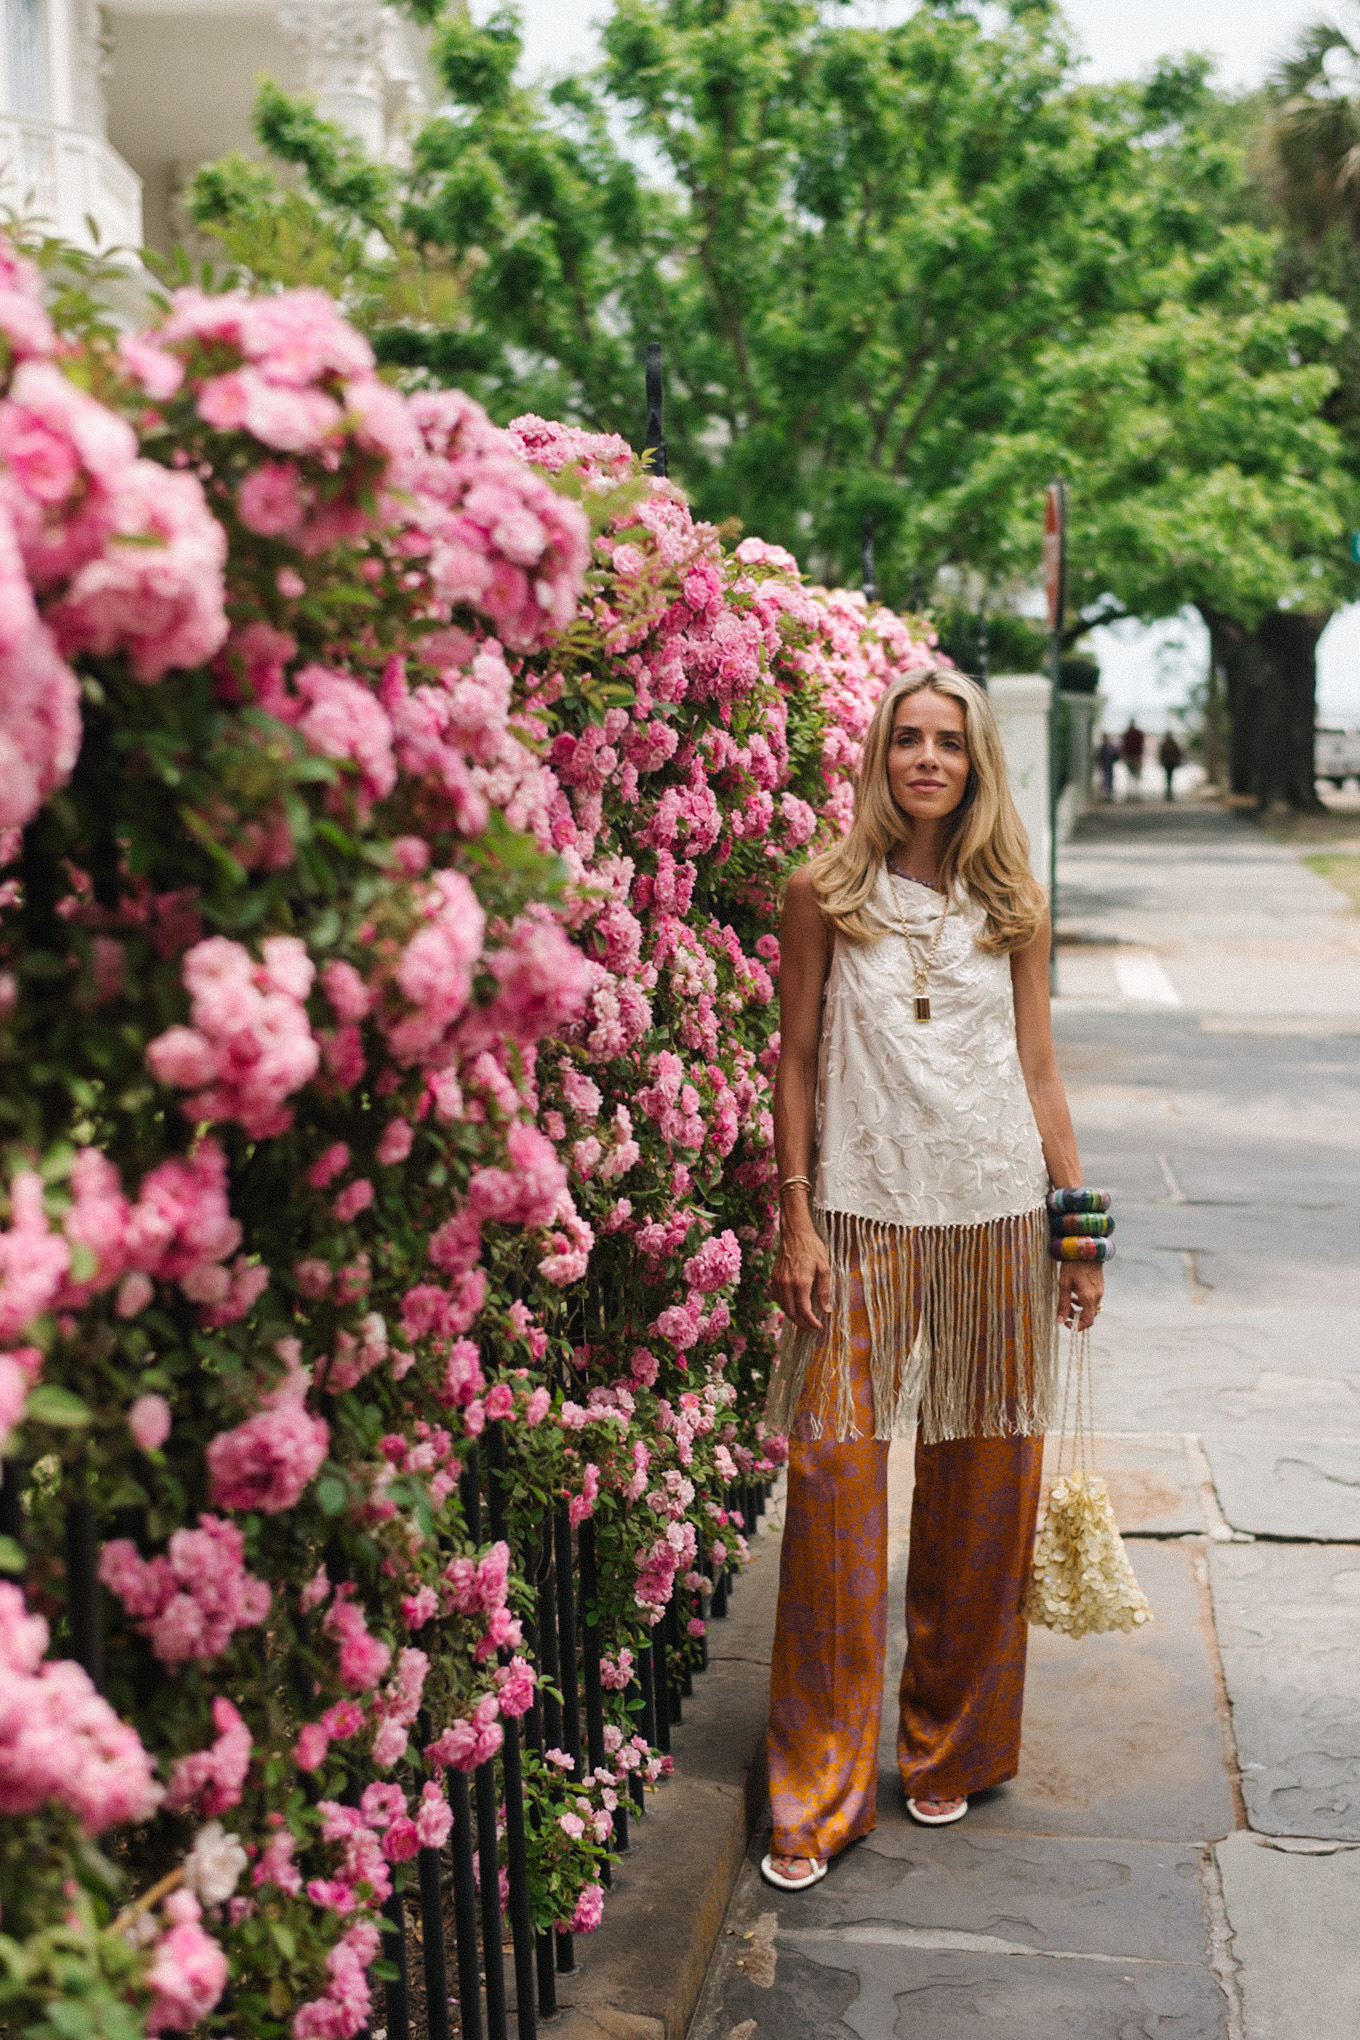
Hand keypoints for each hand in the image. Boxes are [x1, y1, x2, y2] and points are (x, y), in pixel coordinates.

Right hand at [772, 1216, 831, 1332]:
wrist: (794, 1233)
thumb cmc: (812, 1248)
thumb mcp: (824, 1267)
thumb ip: (824, 1290)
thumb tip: (826, 1309)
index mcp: (801, 1282)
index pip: (804, 1310)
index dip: (812, 1322)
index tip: (819, 1327)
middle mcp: (787, 1284)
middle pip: (792, 1313)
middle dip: (802, 1324)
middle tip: (812, 1328)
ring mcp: (778, 1281)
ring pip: (783, 1307)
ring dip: (793, 1317)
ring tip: (804, 1321)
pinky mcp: (774, 1278)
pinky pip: (778, 1298)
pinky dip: (785, 1306)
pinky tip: (793, 1307)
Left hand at [1058, 1263, 1102, 1330]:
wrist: (1085, 1249)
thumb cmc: (1072, 1265)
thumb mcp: (1064, 1284)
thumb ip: (1063, 1304)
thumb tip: (1060, 1321)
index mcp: (1088, 1297)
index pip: (1088, 1321)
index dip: (1077, 1326)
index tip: (1067, 1324)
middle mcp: (1097, 1296)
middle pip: (1090, 1316)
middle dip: (1077, 1317)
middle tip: (1065, 1312)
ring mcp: (1100, 1291)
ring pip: (1091, 1308)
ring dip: (1080, 1309)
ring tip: (1068, 1301)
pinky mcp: (1100, 1286)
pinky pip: (1093, 1300)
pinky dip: (1084, 1302)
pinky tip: (1075, 1294)